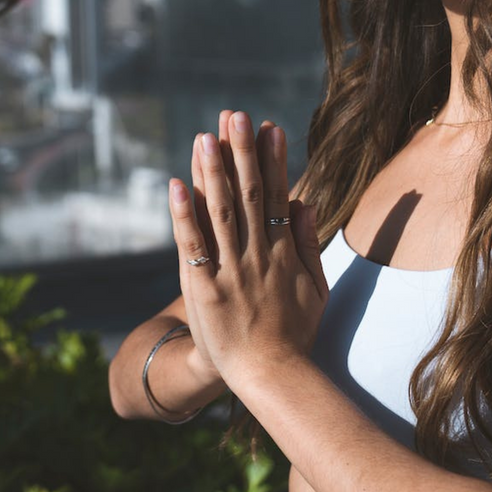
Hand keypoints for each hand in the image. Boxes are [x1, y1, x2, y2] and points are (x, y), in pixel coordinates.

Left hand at [168, 110, 328, 386]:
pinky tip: (176, 185)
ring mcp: (230, 270)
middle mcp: (257, 254)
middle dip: (241, 152)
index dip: (272, 160)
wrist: (272, 376)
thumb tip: (304, 203)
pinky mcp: (204, 289)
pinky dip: (184, 214)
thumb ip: (309, 243)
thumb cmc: (296, 332)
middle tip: (235, 115)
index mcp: (284, 251)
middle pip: (249, 194)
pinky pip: (193, 246)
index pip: (278, 195)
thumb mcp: (316, 286)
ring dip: (213, 172)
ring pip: (220, 212)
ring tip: (205, 136)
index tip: (268, 127)